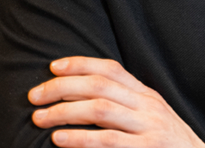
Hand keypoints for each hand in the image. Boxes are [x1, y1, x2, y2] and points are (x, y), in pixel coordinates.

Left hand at [28, 56, 204, 147]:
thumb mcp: (151, 118)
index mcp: (147, 94)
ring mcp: (148, 127)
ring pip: (100, 109)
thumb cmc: (169, 145)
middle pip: (99, 85)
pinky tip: (60, 139)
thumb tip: (82, 95)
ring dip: (64, 112)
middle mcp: (147, 105)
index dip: (80, 63)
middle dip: (62, 88)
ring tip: (40, 118)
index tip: (53, 67)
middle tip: (36, 96)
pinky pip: (107, 141)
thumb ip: (125, 105)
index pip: (110, 68)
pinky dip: (80, 138)